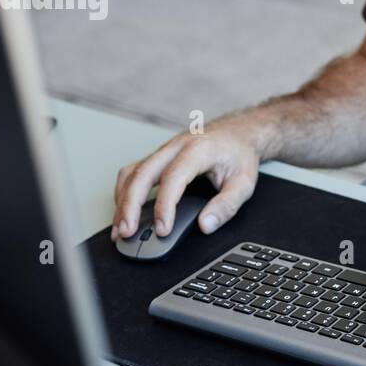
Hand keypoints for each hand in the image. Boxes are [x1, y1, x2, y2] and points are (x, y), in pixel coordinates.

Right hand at [111, 117, 261, 240]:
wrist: (237, 133)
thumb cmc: (239, 155)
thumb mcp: (244, 182)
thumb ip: (227, 205)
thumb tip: (205, 225)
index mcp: (198, 150)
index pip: (173, 178)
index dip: (165, 206)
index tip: (162, 229)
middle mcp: (175, 147)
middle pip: (142, 174)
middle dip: (130, 205)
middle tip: (127, 232)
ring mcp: (163, 151)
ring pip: (132, 173)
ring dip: (122, 200)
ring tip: (120, 228)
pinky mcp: (157, 158)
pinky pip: (133, 173)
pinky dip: (124, 192)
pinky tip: (124, 211)